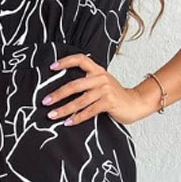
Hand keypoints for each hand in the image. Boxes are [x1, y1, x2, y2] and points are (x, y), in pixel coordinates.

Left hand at [42, 53, 158, 126]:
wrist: (135, 103)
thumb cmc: (115, 96)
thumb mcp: (102, 83)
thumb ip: (88, 82)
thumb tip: (64, 90)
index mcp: (98, 70)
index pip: (80, 59)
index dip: (65, 62)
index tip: (51, 68)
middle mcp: (101, 78)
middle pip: (75, 85)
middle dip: (58, 94)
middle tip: (45, 102)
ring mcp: (105, 90)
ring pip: (80, 101)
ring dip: (64, 109)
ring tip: (52, 115)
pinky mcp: (109, 102)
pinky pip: (89, 111)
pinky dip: (77, 118)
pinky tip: (68, 122)